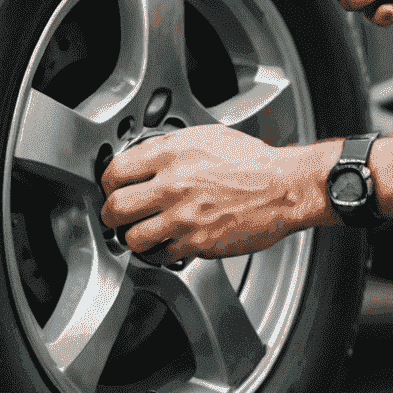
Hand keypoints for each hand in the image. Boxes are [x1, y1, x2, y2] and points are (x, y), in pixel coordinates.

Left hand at [100, 125, 330, 262]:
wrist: (284, 187)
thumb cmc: (252, 162)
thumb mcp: (206, 137)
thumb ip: (170, 149)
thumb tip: (144, 161)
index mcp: (171, 154)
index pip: (115, 171)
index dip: (107, 183)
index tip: (111, 188)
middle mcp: (173, 185)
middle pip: (115, 208)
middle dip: (110, 215)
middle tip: (115, 216)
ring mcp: (183, 217)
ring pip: (132, 238)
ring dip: (133, 237)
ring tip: (141, 232)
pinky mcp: (197, 243)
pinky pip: (161, 255)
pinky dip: (160, 253)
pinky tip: (167, 243)